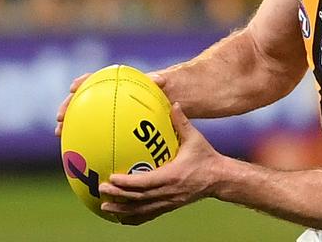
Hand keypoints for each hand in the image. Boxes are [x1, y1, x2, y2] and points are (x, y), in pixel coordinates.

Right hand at [55, 72, 166, 137]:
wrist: (167, 99)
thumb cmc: (163, 91)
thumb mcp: (162, 85)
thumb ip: (158, 82)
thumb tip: (159, 80)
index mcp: (117, 84)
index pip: (96, 79)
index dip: (84, 82)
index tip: (73, 87)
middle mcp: (107, 97)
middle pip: (83, 99)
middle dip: (68, 106)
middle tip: (60, 118)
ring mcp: (106, 111)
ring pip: (83, 116)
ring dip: (70, 124)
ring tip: (60, 134)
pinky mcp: (110, 125)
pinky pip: (95, 132)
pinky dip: (86, 139)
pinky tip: (80, 152)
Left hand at [99, 103, 219, 224]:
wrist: (220, 178)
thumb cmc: (207, 157)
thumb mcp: (195, 138)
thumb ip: (182, 122)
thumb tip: (173, 104)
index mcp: (173, 175)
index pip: (146, 181)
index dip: (127, 182)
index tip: (112, 178)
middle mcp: (169, 191)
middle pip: (139, 198)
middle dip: (119, 195)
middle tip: (101, 191)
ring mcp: (169, 201)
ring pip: (142, 210)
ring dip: (122, 210)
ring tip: (105, 207)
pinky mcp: (170, 206)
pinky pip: (150, 214)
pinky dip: (134, 217)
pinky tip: (122, 217)